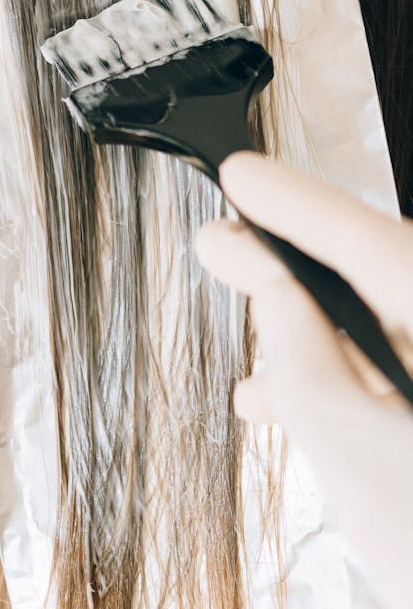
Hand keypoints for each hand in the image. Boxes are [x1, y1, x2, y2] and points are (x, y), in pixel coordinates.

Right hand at [195, 151, 412, 608]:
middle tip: (223, 253)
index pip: (365, 241)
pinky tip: (283, 403)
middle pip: (375, 275)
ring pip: (376, 324)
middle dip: (294, 271)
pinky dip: (337, 378)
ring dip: (309, 337)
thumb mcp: (337, 434)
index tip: (237, 175)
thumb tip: (250, 265)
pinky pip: (386, 365)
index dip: (292, 204)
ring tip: (251, 370)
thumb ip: (292, 339)